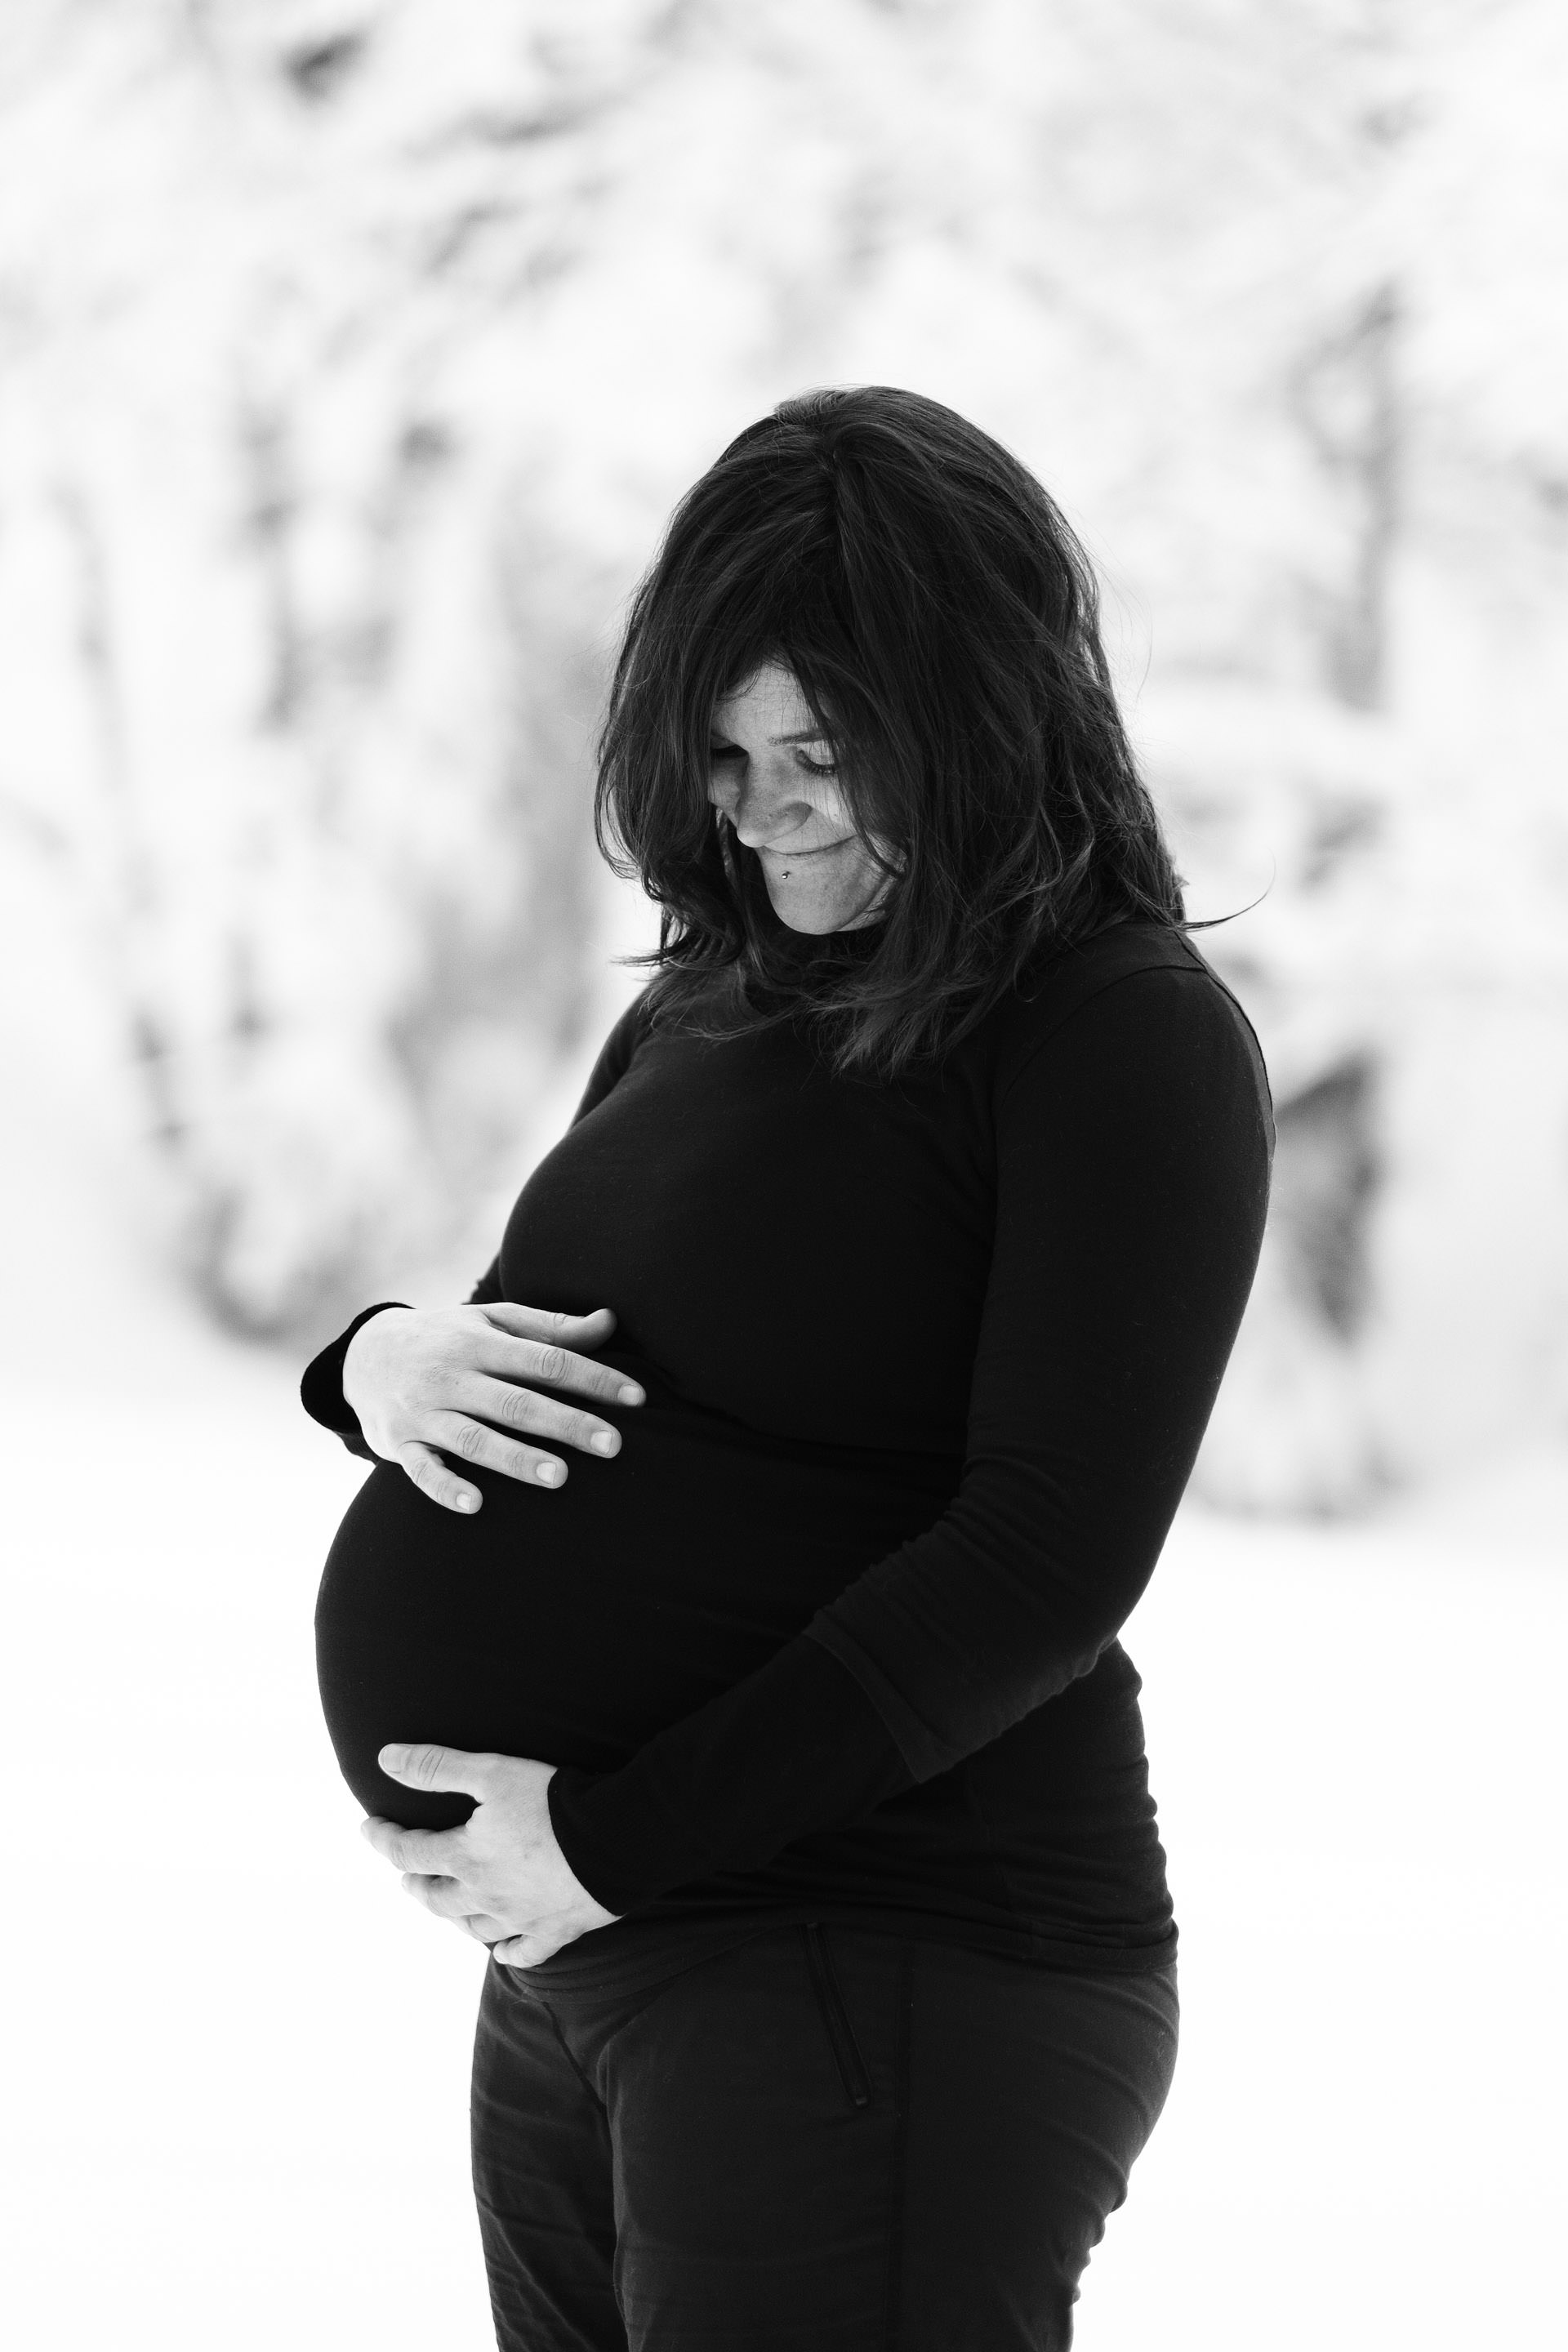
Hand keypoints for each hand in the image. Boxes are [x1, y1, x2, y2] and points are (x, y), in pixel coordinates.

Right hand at [342, 1302, 643, 1513]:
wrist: (364, 1355)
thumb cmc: (448, 1339)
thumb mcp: (492, 1322)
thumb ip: (550, 1328)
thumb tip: (610, 1322)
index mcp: (480, 1342)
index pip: (546, 1359)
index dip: (593, 1377)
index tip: (636, 1397)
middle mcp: (451, 1376)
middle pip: (516, 1402)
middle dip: (566, 1423)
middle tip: (614, 1445)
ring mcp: (423, 1412)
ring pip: (473, 1439)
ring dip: (516, 1458)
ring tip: (560, 1477)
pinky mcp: (400, 1445)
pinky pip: (422, 1471)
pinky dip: (446, 1488)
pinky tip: (476, 1504)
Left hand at [363, 1743, 619, 1966]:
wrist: (615, 1838)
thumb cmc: (551, 1801)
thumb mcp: (490, 1772)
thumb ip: (436, 1767)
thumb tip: (384, 1759)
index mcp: (466, 1857)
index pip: (409, 1852)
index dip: (383, 1838)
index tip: (368, 1826)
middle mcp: (485, 1895)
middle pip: (436, 1898)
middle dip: (415, 1883)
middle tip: (405, 1876)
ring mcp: (520, 1919)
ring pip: (474, 1928)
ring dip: (454, 1917)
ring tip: (447, 1905)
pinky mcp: (555, 1932)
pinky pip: (523, 1953)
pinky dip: (507, 1951)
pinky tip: (501, 1949)